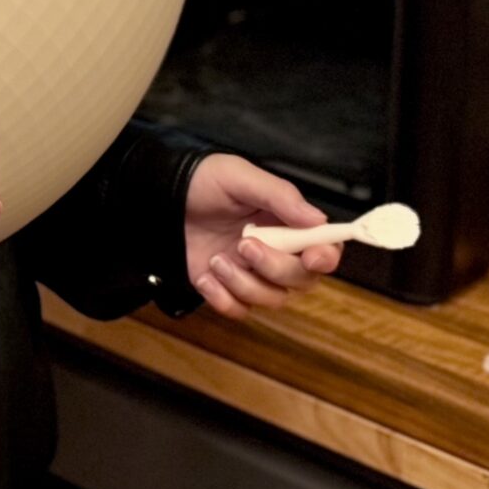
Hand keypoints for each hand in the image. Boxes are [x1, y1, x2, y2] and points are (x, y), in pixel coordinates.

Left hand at [183, 154, 342, 317]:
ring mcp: (253, 273)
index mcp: (287, 223)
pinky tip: (205, 277)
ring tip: (217, 260)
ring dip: (244, 284)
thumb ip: (279, 196)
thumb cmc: (204, 181)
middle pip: (301, 280)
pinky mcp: (227, 289)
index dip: (326, 257)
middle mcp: (277, 251)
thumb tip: (317, 219)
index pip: (324, 248)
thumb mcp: (240, 177)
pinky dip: (223, 299)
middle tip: (245, 244)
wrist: (162, 197)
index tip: (313, 257)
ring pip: (272, 299)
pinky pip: (239, 311)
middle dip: (275, 267)